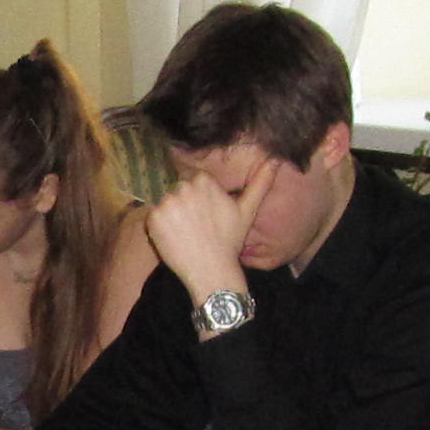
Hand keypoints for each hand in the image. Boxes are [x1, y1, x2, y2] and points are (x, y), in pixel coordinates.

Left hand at [147, 161, 271, 302]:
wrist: (212, 269)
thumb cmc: (230, 241)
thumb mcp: (247, 210)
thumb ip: (260, 182)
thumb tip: (276, 160)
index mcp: (204, 181)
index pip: (194, 182)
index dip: (199, 200)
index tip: (205, 217)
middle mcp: (184, 187)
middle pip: (179, 191)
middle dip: (185, 206)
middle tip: (196, 227)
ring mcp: (167, 202)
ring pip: (167, 203)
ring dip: (172, 216)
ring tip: (186, 234)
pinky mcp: (154, 217)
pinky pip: (154, 216)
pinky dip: (160, 227)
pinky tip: (174, 238)